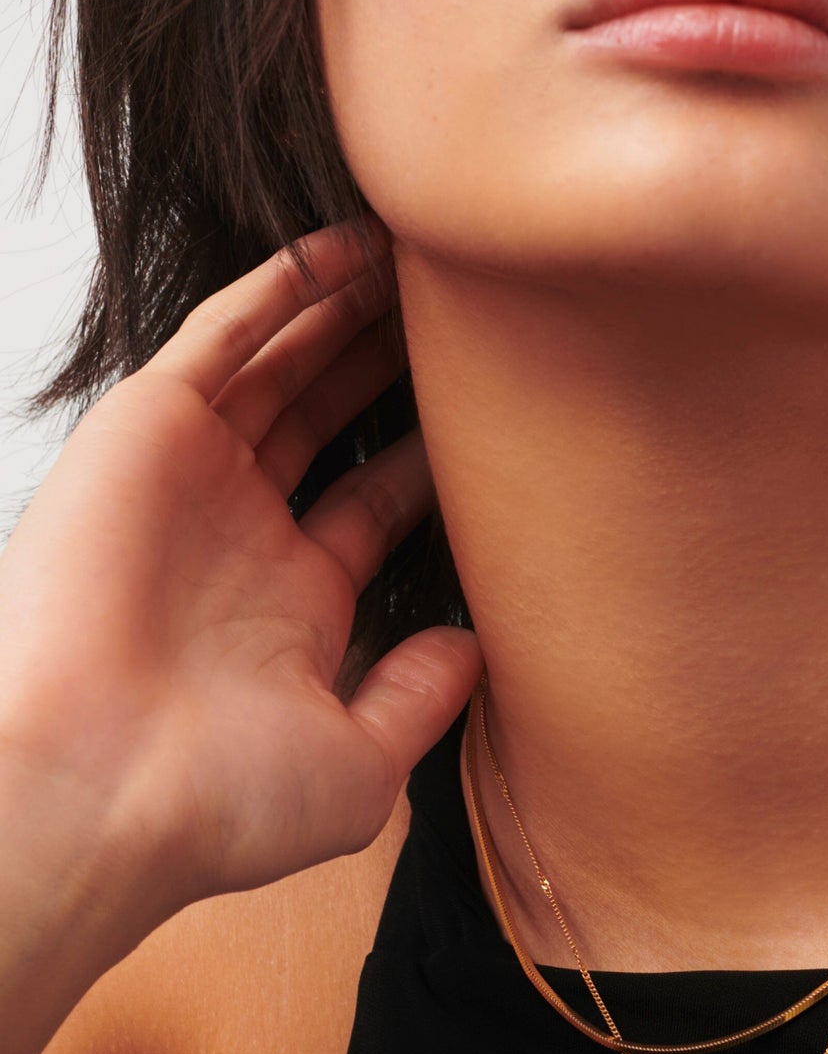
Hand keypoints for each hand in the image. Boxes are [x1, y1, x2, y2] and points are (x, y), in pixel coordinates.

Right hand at [0, 220, 482, 917]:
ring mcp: (192, 480)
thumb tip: (477, 645)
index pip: (376, 505)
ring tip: (421, 261)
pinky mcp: (146, 433)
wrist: (98, 789)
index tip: (502, 418)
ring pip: (282, 365)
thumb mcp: (360, 767)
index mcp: (293, 608)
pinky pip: (221, 338)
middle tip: (465, 317)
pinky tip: (342, 252)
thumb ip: (422, 699)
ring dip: (346, 313)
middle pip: (329, 420)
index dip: (434, 457)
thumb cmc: (217, 802)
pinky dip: (277, 292)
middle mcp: (241, 535)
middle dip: (390, 367)